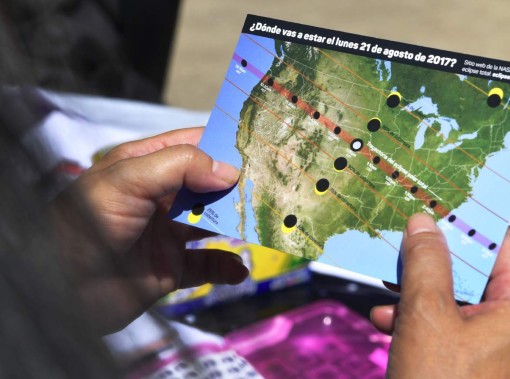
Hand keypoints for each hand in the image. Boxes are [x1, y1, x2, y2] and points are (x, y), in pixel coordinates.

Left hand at [53, 128, 247, 333]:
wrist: (61, 289)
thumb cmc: (87, 223)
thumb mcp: (128, 180)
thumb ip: (180, 166)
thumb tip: (229, 169)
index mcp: (146, 166)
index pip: (193, 146)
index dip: (224, 144)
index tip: (261, 145)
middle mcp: (160, 197)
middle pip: (209, 186)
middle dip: (239, 186)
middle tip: (273, 187)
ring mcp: (166, 234)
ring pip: (213, 224)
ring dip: (238, 225)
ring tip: (265, 225)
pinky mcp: (170, 269)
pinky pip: (206, 265)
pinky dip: (226, 267)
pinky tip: (239, 270)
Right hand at [370, 214, 509, 377]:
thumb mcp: (425, 316)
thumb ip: (425, 262)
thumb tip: (424, 223)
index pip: (501, 243)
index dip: (465, 225)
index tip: (432, 212)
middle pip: (478, 276)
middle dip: (431, 268)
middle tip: (401, 253)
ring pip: (464, 306)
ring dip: (421, 299)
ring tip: (386, 300)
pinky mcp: (490, 373)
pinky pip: (460, 335)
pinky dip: (427, 327)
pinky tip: (392, 327)